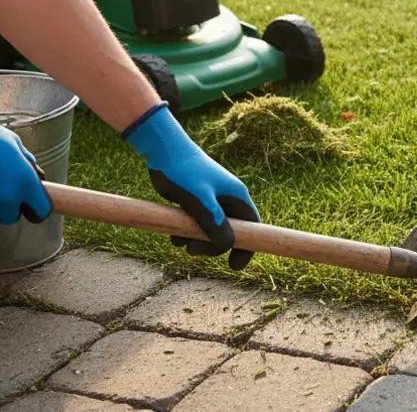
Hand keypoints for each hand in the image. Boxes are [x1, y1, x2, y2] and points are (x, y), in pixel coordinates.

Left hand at [123, 103, 260, 269]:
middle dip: (211, 245)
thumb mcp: (199, 201)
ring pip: (211, 229)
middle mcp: (228, 198)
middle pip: (229, 232)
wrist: (164, 150)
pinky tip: (173, 233)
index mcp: (236, 196)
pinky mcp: (198, 199)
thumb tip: (228, 246)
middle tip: (191, 250)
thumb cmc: (183, 172)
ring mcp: (213, 199)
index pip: (253, 226)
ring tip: (177, 240)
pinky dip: (187, 232)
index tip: (234, 266)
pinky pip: (198, 223)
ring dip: (196, 240)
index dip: (247, 247)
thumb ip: (213, 223)